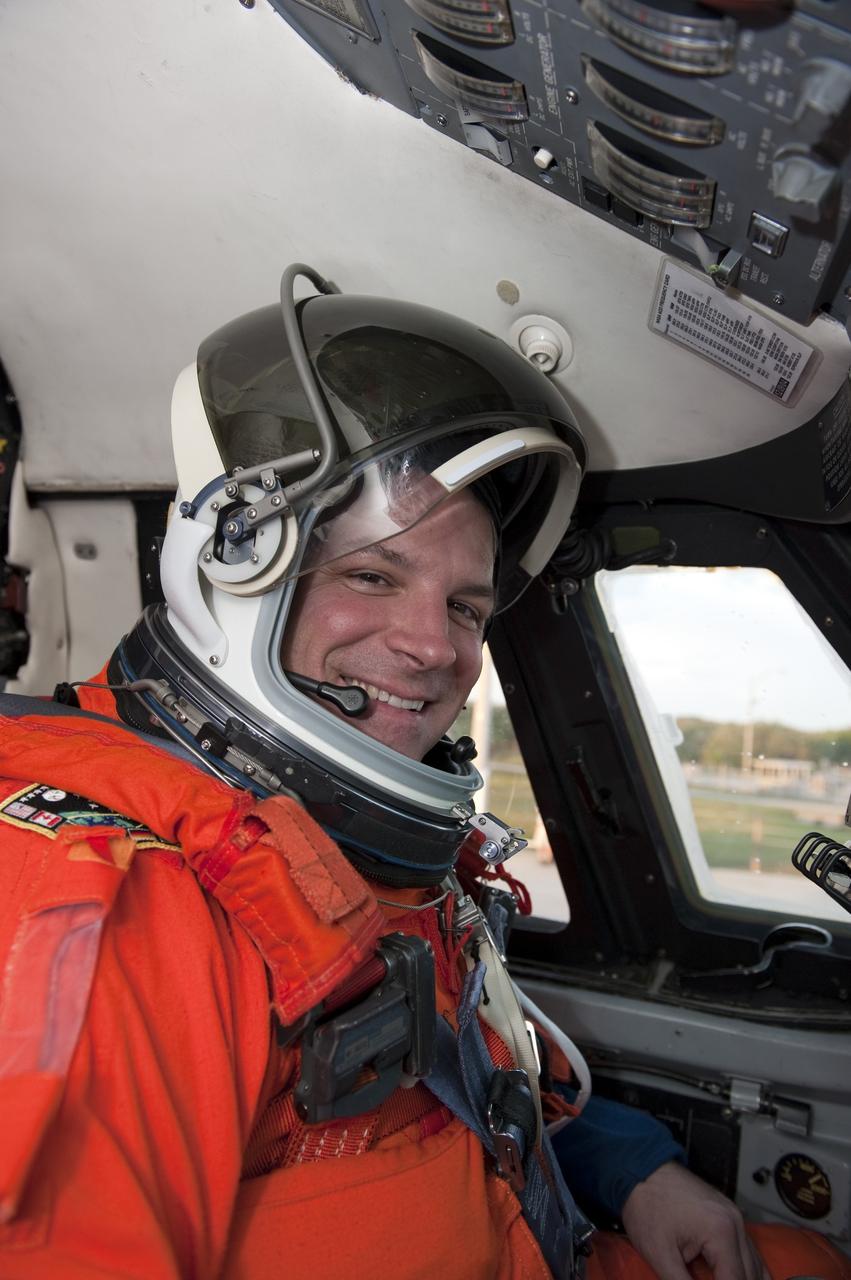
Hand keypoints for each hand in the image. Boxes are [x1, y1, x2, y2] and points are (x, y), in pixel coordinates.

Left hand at [620, 1161, 770, 1279]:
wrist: (641, 1169)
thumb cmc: (647, 1205)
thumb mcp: (660, 1254)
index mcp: (721, 1232)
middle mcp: (735, 1223)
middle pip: (750, 1275)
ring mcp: (734, 1216)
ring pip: (755, 1264)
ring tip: (720, 1279)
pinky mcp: (729, 1215)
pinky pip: (748, 1250)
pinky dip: (746, 1270)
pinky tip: (740, 1279)